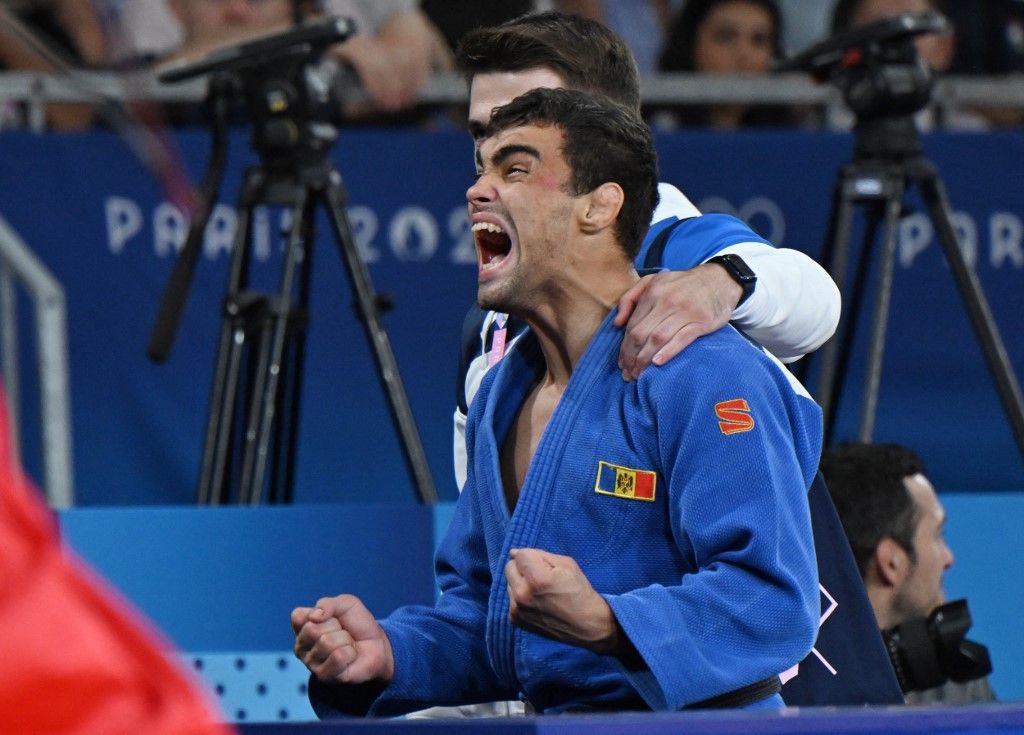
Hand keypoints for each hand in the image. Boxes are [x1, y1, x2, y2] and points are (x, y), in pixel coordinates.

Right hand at [291, 594, 393, 684]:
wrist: (377, 644)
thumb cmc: (357, 624)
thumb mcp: (345, 604)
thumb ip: (327, 603)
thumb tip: (315, 617)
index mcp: (302, 626)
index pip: (298, 616)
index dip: (320, 612)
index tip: (333, 617)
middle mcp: (301, 646)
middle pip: (313, 630)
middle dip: (336, 626)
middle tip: (343, 632)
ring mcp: (311, 663)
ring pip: (327, 643)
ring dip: (345, 640)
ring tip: (348, 644)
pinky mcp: (324, 676)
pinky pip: (338, 657)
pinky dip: (350, 653)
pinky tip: (350, 656)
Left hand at [504, 548, 619, 654]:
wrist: (586, 624)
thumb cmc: (578, 591)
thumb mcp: (566, 564)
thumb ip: (538, 555)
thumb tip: (514, 553)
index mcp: (536, 579)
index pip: (520, 554)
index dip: (534, 556)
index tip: (545, 566)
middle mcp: (522, 594)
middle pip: (510, 567)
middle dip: (524, 568)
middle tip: (542, 577)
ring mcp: (517, 609)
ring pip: (510, 583)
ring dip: (521, 583)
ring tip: (540, 593)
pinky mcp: (515, 620)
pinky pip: (511, 599)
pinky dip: (521, 598)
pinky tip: (537, 603)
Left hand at [614, 264, 742, 380]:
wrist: (719, 280)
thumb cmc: (682, 284)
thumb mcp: (653, 281)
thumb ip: (630, 298)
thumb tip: (617, 323)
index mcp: (652, 292)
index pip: (632, 325)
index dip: (624, 347)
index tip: (621, 362)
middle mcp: (666, 302)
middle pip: (641, 334)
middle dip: (631, 357)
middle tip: (628, 373)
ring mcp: (685, 311)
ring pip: (658, 339)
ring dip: (645, 359)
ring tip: (638, 374)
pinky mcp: (702, 321)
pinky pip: (682, 339)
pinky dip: (668, 352)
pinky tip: (657, 363)